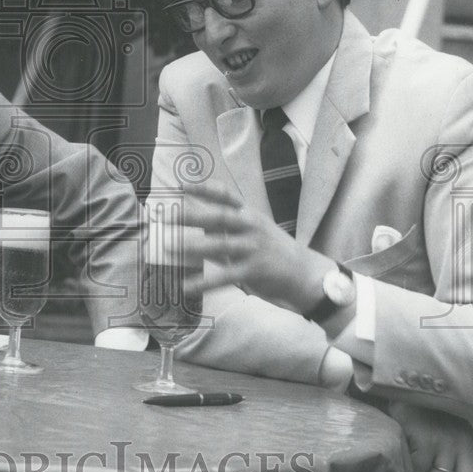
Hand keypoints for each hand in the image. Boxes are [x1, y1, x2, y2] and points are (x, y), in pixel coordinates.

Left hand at [178, 182, 333, 311]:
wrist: (306, 274)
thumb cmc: (272, 252)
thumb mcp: (251, 234)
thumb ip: (223, 231)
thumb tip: (195, 224)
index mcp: (249, 215)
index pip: (226, 196)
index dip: (204, 189)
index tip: (181, 185)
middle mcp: (251, 227)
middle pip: (219, 217)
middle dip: (191, 216)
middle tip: (166, 217)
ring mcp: (254, 249)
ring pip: (220, 245)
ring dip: (193, 247)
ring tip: (168, 248)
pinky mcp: (255, 271)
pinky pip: (225, 277)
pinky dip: (203, 283)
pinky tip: (185, 286)